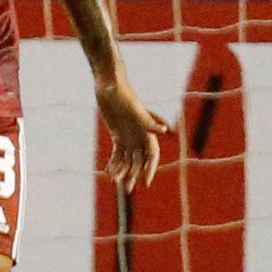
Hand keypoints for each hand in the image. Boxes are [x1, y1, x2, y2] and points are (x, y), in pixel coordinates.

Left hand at [95, 74, 170, 188]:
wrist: (109, 82)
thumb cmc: (122, 91)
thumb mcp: (133, 107)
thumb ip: (147, 119)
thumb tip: (163, 131)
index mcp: (147, 130)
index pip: (152, 154)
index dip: (150, 169)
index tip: (146, 182)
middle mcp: (140, 135)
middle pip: (139, 160)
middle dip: (134, 174)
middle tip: (127, 189)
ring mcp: (128, 135)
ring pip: (128, 159)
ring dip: (123, 171)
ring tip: (115, 183)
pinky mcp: (118, 134)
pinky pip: (117, 153)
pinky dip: (114, 163)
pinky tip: (108, 173)